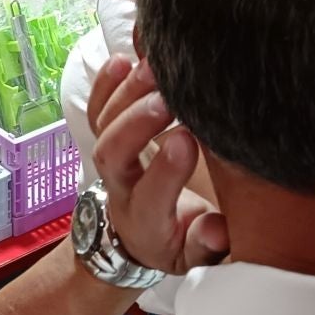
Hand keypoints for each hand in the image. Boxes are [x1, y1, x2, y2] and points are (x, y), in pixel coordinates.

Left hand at [87, 53, 227, 275]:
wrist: (139, 235)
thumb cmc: (178, 239)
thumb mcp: (197, 255)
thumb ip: (208, 244)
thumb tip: (217, 229)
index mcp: (147, 222)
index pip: (149, 197)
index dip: (165, 170)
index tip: (188, 141)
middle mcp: (121, 188)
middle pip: (113, 154)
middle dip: (135, 124)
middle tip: (166, 100)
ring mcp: (111, 159)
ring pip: (103, 125)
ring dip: (125, 93)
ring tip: (154, 66)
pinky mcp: (107, 135)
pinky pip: (96, 108)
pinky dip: (105, 83)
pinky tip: (124, 58)